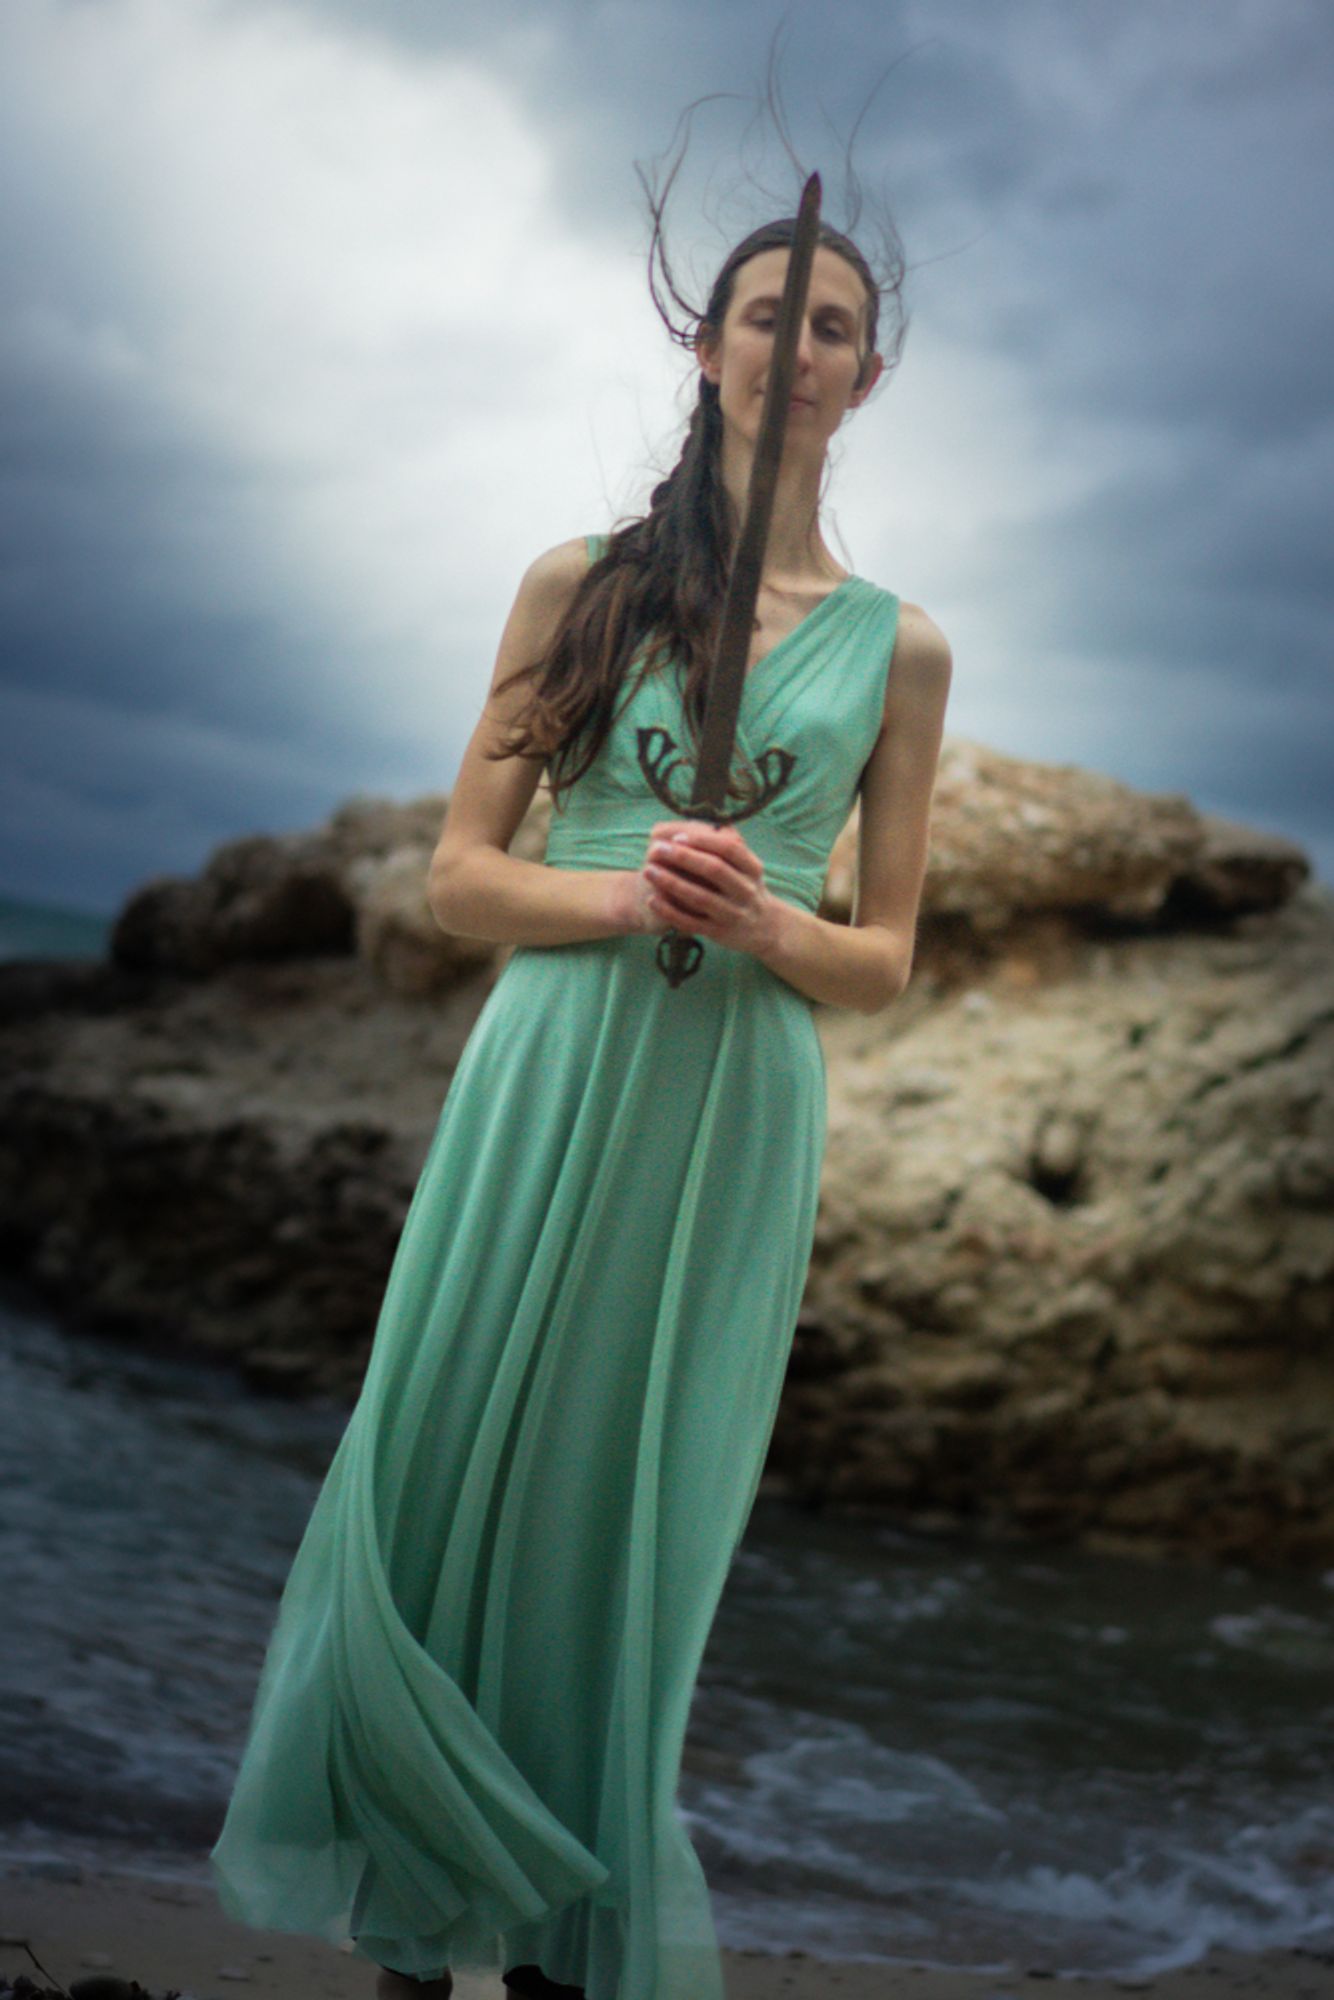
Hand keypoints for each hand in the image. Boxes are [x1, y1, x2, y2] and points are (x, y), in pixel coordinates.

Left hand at [639, 819, 782, 957]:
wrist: (765, 929)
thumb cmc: (746, 887)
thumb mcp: (748, 866)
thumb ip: (730, 843)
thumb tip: (709, 818)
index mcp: (752, 868)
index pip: (729, 848)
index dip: (703, 840)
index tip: (677, 836)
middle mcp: (746, 891)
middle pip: (714, 870)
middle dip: (683, 857)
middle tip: (656, 849)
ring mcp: (733, 914)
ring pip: (700, 897)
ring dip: (672, 883)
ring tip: (648, 871)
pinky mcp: (719, 933)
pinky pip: (691, 922)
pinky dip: (670, 912)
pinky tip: (652, 900)